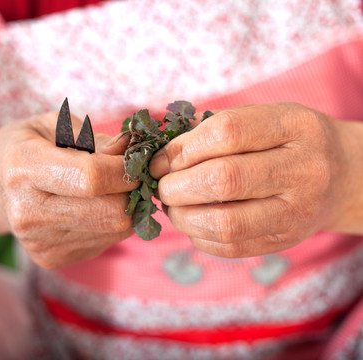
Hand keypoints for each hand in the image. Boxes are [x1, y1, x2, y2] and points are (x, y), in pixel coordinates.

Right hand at [0, 112, 136, 268]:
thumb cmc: (28, 146)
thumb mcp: (55, 125)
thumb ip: (95, 139)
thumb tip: (133, 153)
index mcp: (22, 169)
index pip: (92, 178)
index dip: (125, 168)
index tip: (135, 158)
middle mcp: (27, 213)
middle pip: (111, 212)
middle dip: (131, 190)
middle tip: (131, 174)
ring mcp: (39, 242)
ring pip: (115, 230)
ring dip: (126, 207)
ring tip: (111, 188)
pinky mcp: (51, 259)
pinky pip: (106, 242)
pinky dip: (111, 223)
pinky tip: (95, 207)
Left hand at [149, 103, 356, 257]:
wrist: (343, 177)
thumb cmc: (289, 142)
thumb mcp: (266, 119)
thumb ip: (216, 130)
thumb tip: (160, 153)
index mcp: (294, 126)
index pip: (227, 132)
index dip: (182, 148)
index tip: (160, 160)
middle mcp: (302, 169)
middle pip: (223, 179)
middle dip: (176, 186)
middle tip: (162, 186)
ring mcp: (296, 211)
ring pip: (225, 222)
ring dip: (183, 216)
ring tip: (173, 206)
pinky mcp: (285, 241)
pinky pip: (231, 247)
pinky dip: (198, 237)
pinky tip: (193, 222)